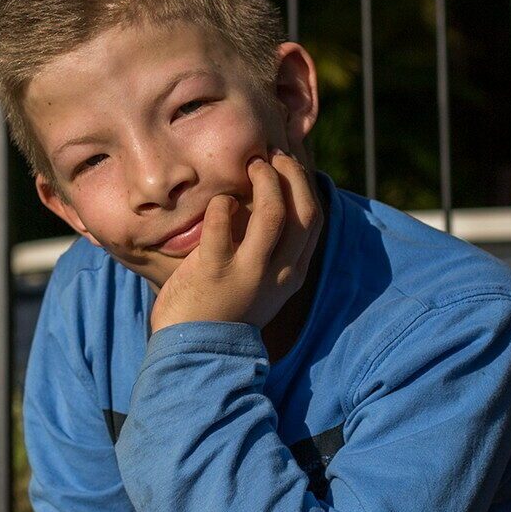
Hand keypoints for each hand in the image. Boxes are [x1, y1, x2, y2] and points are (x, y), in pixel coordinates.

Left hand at [148, 151, 321, 333]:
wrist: (196, 355)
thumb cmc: (223, 313)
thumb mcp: (260, 286)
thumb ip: (268, 252)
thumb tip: (265, 204)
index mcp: (292, 274)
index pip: (314, 220)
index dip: (304, 185)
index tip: (287, 166)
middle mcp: (278, 272)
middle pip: (304, 210)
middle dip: (292, 174)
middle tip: (272, 157)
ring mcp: (248, 271)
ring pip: (272, 211)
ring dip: (265, 180)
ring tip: (251, 165)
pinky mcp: (214, 270)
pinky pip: (223, 221)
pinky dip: (222, 203)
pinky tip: (217, 203)